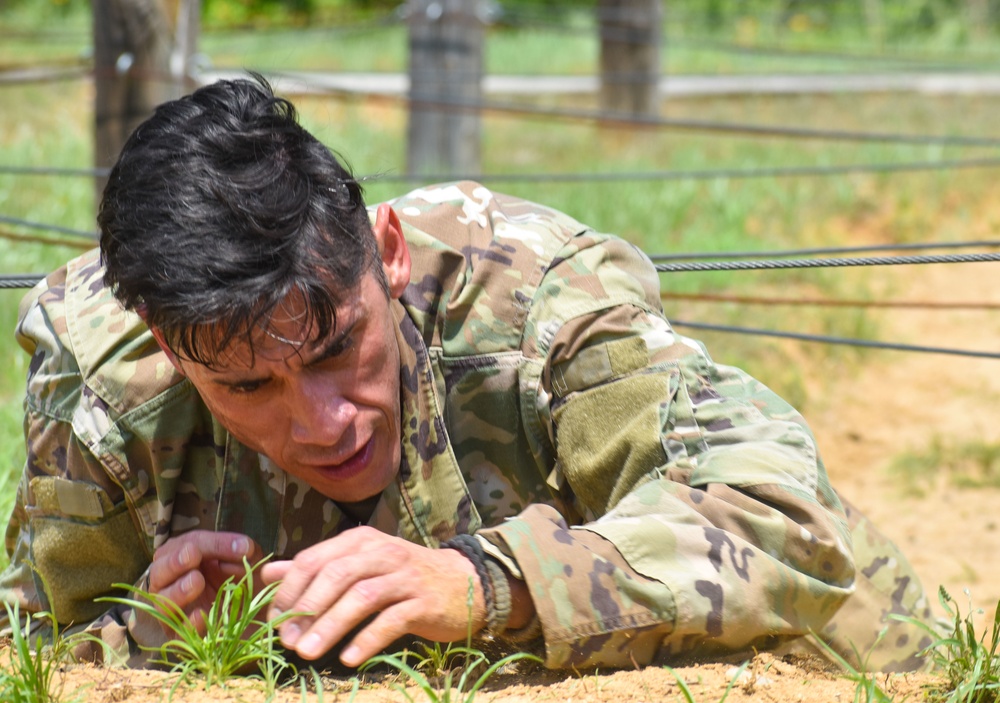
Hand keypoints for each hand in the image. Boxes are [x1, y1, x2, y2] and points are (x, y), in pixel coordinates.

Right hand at [147, 530, 262, 634]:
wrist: (258, 619)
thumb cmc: (247, 584)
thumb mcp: (251, 563)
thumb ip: (247, 552)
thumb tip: (243, 547)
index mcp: (187, 559)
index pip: (190, 544)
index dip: (213, 543)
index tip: (240, 546)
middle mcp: (174, 582)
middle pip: (159, 570)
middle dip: (175, 561)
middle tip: (192, 555)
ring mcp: (175, 611)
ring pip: (161, 600)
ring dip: (176, 589)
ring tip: (197, 581)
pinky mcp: (182, 637)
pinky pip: (177, 631)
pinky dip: (187, 622)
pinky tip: (200, 613)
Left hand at [260, 526, 486, 667]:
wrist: (465, 582)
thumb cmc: (402, 577)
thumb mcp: (360, 564)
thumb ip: (316, 568)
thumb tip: (268, 574)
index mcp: (361, 541)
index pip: (316, 559)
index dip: (291, 591)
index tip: (274, 621)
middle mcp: (382, 553)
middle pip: (336, 575)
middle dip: (307, 609)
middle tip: (287, 641)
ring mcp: (405, 577)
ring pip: (362, 597)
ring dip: (331, 626)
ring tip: (308, 653)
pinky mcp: (423, 602)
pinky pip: (391, 620)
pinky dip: (367, 639)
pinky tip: (349, 659)